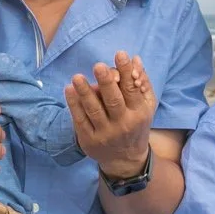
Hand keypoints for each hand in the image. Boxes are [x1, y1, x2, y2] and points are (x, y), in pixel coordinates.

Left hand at [67, 51, 156, 177]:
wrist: (125, 159)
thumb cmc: (136, 125)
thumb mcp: (146, 106)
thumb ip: (142, 82)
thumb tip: (135, 59)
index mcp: (138, 113)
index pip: (132, 89)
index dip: (126, 71)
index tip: (120, 54)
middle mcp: (122, 124)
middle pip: (113, 101)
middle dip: (106, 82)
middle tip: (98, 66)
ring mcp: (105, 133)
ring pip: (94, 110)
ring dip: (84, 92)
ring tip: (77, 77)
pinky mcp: (89, 140)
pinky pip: (80, 120)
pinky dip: (73, 105)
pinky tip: (68, 90)